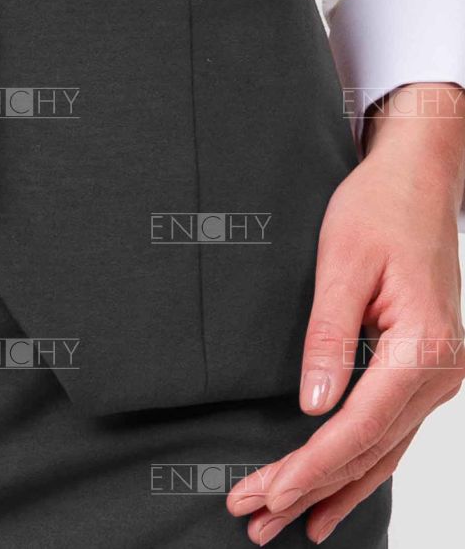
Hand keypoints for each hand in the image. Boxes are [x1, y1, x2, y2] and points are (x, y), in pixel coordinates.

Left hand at [226, 82, 464, 542]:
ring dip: (333, 490)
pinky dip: (359, 467)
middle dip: (309, 490)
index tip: (266, 494)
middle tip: (254, 521)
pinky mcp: (425, 371)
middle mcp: (440, 375)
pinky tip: (331, 495)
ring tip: (284, 524)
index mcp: (422, 349)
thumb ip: (326, 336)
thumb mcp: (342, 262)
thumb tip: (311, 409)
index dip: (309, 468)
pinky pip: (391, 433)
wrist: (420, 178)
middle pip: (368, 451)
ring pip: (382, 452)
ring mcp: (438, 378)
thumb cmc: (379, 208)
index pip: (358, 428)